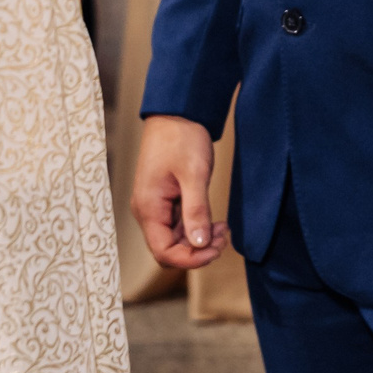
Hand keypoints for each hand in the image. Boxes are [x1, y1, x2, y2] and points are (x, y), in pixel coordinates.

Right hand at [132, 115, 229, 269]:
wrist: (177, 113)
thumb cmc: (182, 138)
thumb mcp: (194, 174)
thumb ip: (196, 211)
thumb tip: (199, 244)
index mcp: (149, 207)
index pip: (163, 252)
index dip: (190, 259)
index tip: (216, 249)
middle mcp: (148, 211)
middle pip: (169, 250)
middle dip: (197, 251)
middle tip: (224, 238)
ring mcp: (156, 206)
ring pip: (175, 239)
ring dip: (200, 240)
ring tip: (223, 228)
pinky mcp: (166, 199)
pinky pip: (179, 225)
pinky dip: (197, 227)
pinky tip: (215, 221)